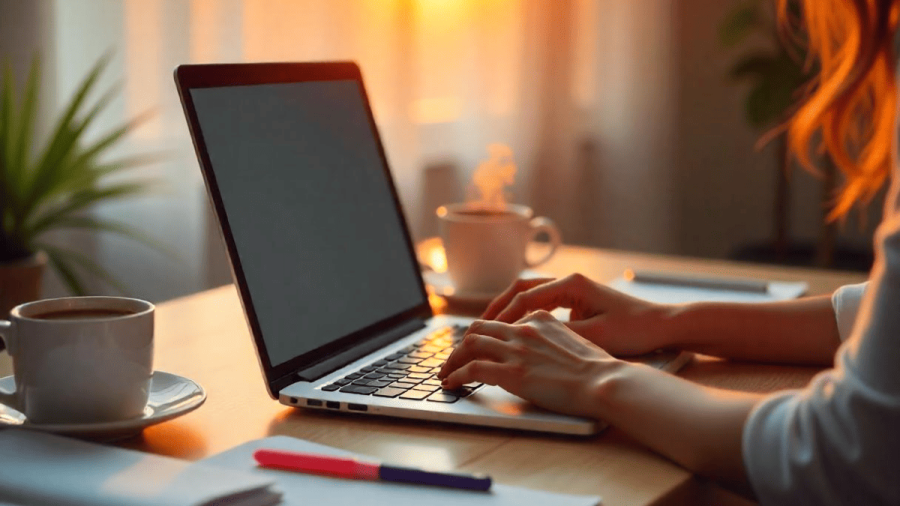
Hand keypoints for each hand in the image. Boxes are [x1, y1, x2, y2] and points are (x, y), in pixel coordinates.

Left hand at [437, 310, 619, 418]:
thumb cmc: (599, 369)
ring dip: (452, 359)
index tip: (475, 345)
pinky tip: (451, 383)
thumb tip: (543, 352)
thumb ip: (554, 339)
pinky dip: (456, 375)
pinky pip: (472, 369)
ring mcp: (516, 349)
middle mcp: (524, 329)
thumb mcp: (577, 341)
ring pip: (470, 345)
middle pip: (480, 328)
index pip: (502, 321)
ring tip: (444, 372)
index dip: (484, 333)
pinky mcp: (511, 372)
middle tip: (453, 358)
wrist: (606, 381)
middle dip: (461, 343)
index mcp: (541, 319)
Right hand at [480, 273, 675, 356]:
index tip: (486, 334)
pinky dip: (525, 314)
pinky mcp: (578, 300)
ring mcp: (573, 289)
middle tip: (478, 326)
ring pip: (530, 294)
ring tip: (491, 328)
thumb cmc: (635, 330)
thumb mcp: (594, 337)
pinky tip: (518, 331)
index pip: (525, 298)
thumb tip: (525, 341)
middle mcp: (569, 281)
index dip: (503, 317)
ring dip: (510, 309)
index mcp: (571, 284)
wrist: (665, 325)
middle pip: (521, 288)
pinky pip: (542, 303)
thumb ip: (559, 336)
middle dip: (498, 307)